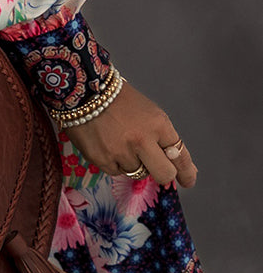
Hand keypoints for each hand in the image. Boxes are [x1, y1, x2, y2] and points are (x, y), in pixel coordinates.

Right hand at [63, 79, 195, 187]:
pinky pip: (116, 171)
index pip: (179, 155)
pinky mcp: (103, 160)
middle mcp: (142, 140)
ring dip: (132, 162)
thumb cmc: (118, 100)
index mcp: (158, 124)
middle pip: (164, 174)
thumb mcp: (148, 112)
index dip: (186, 172)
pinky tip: (107, 144)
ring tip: (120, 141)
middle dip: (163, 175)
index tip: (188, 180)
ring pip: (137, 172)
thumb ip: (162, 138)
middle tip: (155, 170)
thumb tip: (177, 166)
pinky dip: (114, 162)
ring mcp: (121, 152)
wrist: (82, 91)